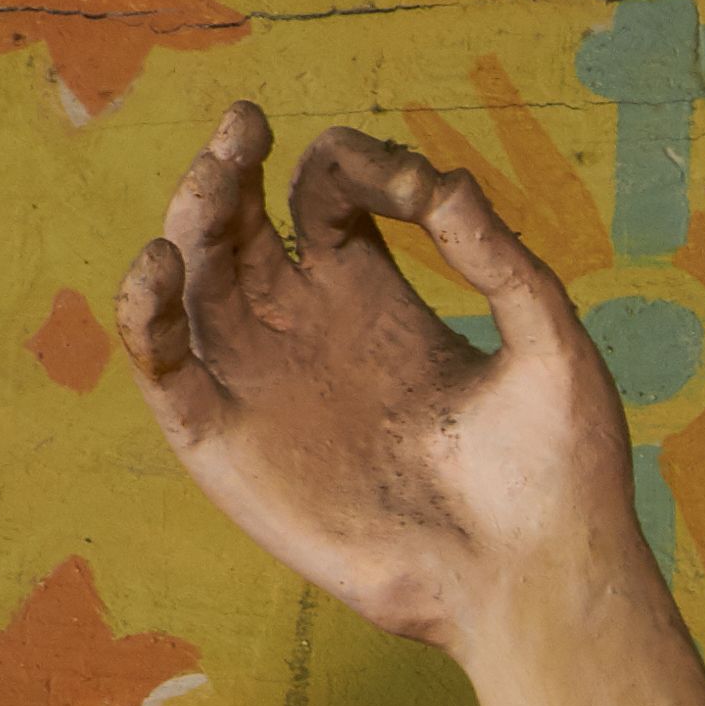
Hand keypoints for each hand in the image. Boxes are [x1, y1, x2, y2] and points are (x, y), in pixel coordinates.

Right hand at [117, 103, 641, 653]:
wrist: (535, 580)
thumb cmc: (559, 474)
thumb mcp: (549, 342)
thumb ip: (494, 252)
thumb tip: (436, 180)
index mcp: (379, 304)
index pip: (325, 200)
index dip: (348, 165)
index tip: (402, 187)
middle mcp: (314, 336)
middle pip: (242, 225)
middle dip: (234, 167)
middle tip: (246, 125)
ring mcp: (269, 388)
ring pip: (196, 280)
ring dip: (190, 218)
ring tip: (213, 177)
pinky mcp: (233, 447)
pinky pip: (164, 370)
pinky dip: (144, 313)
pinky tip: (162, 263)